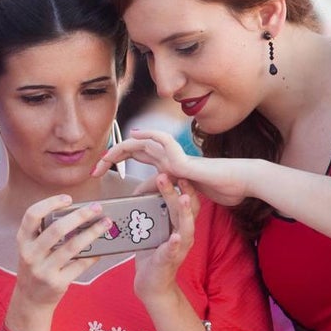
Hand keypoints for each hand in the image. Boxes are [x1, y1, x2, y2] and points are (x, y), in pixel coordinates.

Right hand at [13, 195, 114, 308]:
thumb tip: (78, 214)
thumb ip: (46, 233)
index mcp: (23, 240)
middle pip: (57, 229)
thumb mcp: (32, 249)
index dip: (50, 203)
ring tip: (106, 224)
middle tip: (96, 208)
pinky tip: (102, 248)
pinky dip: (93, 255)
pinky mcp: (57, 282)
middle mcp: (30, 254)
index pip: (32, 215)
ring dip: (92, 233)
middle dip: (80, 216)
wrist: (30, 299)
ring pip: (72, 247)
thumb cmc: (36, 267)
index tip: (68, 199)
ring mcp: (43, 270)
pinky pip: (80, 265)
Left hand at [94, 129, 252, 206]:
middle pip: (133, 148)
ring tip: (104, 158)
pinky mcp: (183, 161)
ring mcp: (175, 156)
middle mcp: (167, 156)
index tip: (97, 171)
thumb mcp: (175, 195)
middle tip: (93, 169)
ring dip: (122, 149)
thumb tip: (137, 192)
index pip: (135, 156)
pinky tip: (136, 135)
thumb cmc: (212, 187)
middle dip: (111, 156)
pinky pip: (164, 142)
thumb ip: (157, 191)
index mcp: (164, 162)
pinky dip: (150, 135)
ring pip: (143, 144)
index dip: (115, 159)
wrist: (237, 183)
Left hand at [132, 175, 197, 303]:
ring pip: (186, 226)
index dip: (182, 184)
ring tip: (181, 198)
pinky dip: (175, 244)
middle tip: (167, 175)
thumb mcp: (151, 229)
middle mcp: (184, 233)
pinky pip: (174, 251)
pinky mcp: (169, 261)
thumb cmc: (152, 254)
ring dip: (183, 211)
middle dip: (177, 190)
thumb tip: (138, 192)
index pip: (185, 200)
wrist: (152, 284)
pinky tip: (175, 237)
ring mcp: (179, 248)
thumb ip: (148, 212)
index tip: (174, 168)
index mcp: (179, 224)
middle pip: (185, 208)